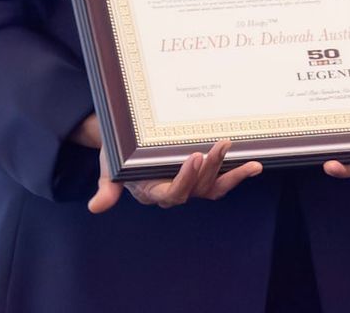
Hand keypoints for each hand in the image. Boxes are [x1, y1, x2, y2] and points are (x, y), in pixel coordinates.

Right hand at [74, 115, 261, 212]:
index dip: (185, 178)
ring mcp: (190, 186)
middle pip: (197, 187)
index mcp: (152, 192)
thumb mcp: (109, 167)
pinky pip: (221, 182)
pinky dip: (238, 175)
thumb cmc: (117, 154)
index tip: (194, 157)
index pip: (172, 192)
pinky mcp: (202, 178)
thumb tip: (95, 207)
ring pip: (213, 186)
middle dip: (212, 167)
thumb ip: (106, 187)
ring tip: (250, 162)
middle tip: (222, 143)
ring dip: (231, 174)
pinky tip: (254, 166)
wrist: (125, 142)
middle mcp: (174, 192)